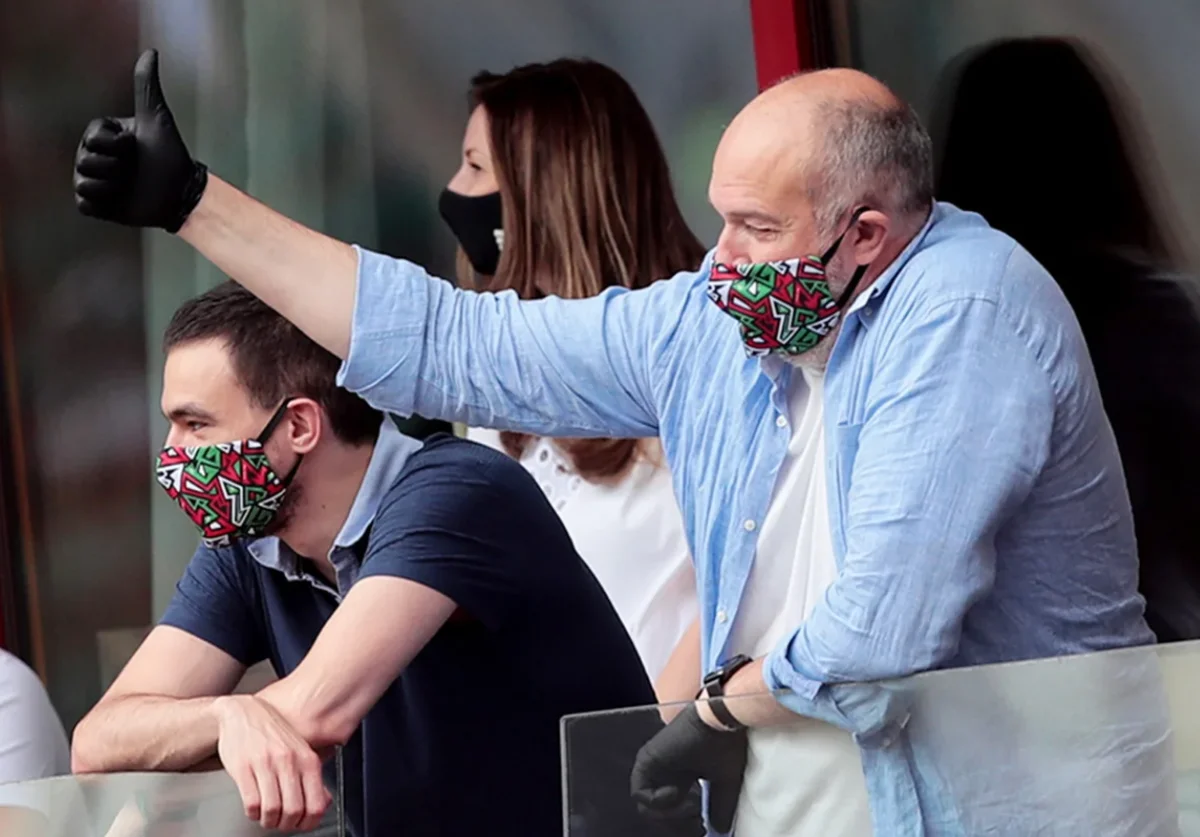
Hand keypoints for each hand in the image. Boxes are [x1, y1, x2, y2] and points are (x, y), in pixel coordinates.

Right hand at [73, 48, 207, 231]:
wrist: (179, 194)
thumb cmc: (170, 155)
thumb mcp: (156, 120)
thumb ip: (146, 88)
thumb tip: (151, 52)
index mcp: (100, 135)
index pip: (93, 139)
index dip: (118, 146)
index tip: (136, 146)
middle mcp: (91, 156)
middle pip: (84, 162)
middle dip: (117, 168)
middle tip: (136, 169)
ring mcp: (92, 181)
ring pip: (84, 184)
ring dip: (113, 187)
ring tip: (130, 185)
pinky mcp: (95, 205)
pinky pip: (85, 205)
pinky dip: (105, 205)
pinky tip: (122, 200)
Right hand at [214, 694, 331, 831]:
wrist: (242, 713)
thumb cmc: (272, 733)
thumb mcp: (300, 750)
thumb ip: (312, 777)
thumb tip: (323, 804)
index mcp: (307, 759)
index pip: (316, 805)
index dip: (308, 823)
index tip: (300, 825)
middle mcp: (289, 761)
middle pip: (293, 811)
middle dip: (286, 825)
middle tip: (280, 823)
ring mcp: (265, 763)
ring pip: (272, 810)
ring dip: (268, 821)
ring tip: (266, 818)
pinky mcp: (243, 767)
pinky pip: (251, 803)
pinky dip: (253, 813)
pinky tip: (254, 808)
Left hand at [631, 705, 747, 833]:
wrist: (721, 721)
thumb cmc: (726, 744)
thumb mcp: (725, 783)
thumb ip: (719, 807)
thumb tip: (720, 829)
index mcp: (682, 776)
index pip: (673, 811)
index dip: (686, 825)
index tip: (702, 828)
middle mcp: (666, 772)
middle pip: (659, 814)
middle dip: (678, 826)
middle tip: (696, 827)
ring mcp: (654, 767)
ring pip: (648, 809)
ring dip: (670, 816)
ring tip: (691, 808)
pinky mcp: (646, 760)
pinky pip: (640, 794)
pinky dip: (659, 801)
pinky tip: (677, 792)